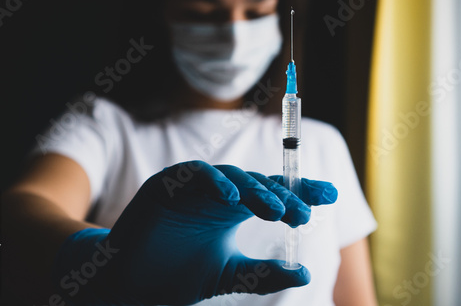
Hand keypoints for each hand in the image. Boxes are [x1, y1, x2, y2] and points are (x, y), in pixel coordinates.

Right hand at [52, 161, 336, 304]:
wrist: (130, 286)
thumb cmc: (176, 277)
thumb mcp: (228, 275)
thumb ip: (263, 273)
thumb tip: (307, 272)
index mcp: (232, 210)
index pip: (272, 194)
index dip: (300, 192)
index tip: (330, 196)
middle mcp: (217, 194)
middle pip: (257, 183)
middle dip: (283, 195)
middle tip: (303, 213)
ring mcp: (193, 187)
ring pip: (231, 177)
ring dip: (254, 191)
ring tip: (276, 210)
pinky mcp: (167, 184)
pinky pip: (194, 174)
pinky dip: (213, 182)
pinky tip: (231, 198)